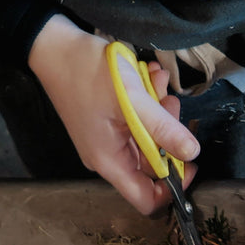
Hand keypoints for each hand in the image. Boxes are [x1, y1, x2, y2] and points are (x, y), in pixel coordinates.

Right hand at [27, 14, 199, 213]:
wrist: (53, 45)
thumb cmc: (87, 71)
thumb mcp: (132, 100)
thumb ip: (164, 129)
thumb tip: (192, 152)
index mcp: (109, 161)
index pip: (146, 200)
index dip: (173, 188)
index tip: (189, 161)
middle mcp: (107, 156)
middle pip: (152, 164)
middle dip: (168, 134)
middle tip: (169, 103)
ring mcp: (107, 138)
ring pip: (148, 138)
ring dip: (159, 111)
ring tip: (156, 81)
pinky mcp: (108, 121)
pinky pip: (137, 121)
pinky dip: (147, 100)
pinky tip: (147, 76)